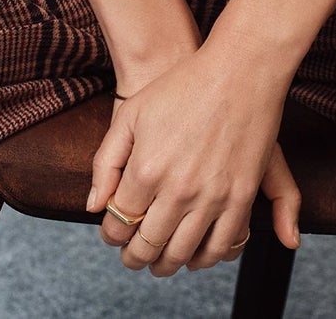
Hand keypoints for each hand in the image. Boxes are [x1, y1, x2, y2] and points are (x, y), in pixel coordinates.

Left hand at [87, 36, 301, 274]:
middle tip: (133, 256)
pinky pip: (222, 246)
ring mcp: (212, 196)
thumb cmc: (182, 87)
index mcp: (146, 169)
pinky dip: (205, 259)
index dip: (111, 236)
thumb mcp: (131, 114)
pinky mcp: (242, 197)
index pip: (118, 225)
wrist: (238, 70)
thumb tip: (94, 207)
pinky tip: (196, 253)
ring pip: (183, 254)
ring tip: (160, 261)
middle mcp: (178, 189)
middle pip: (148, 247)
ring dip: (166, 264)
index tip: (114, 234)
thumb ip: (105, 163)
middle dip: (135, 257)